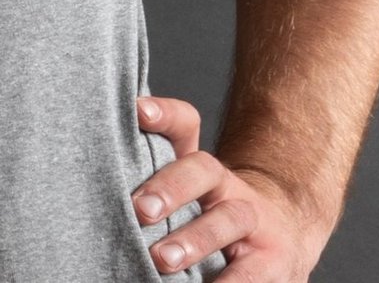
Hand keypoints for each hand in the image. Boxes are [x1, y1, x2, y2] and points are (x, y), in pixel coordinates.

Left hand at [133, 96, 328, 278]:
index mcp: (202, 169)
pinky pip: (251, 274)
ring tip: (162, 259)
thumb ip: (154, 193)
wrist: (285, 238)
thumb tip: (93, 195)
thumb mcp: (190, 201)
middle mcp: (228, 187)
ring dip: (194, 239)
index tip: (139, 111)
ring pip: (227, 220)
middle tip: (140, 209)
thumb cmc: (216, 222)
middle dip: (171, 187)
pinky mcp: (274, 261)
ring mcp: (255, 222)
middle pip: (204, 170)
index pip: (186, 126)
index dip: (165, 115)